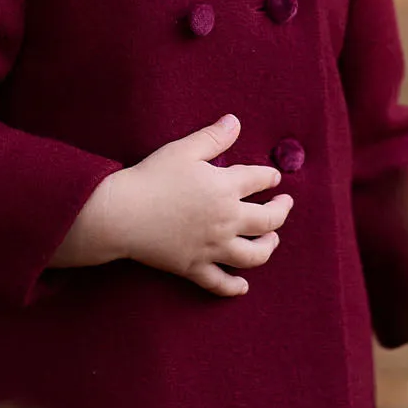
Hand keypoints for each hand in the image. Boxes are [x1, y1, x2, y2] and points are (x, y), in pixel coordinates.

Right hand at [107, 113, 292, 295]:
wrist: (121, 214)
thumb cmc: (151, 177)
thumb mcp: (183, 150)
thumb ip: (213, 137)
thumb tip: (235, 121)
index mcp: (225, 188)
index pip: (259, 180)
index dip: (270, 177)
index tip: (274, 177)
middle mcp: (226, 220)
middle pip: (267, 220)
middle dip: (281, 211)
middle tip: (285, 205)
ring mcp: (212, 248)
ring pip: (253, 256)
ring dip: (268, 247)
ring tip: (272, 240)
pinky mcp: (194, 267)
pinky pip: (220, 283)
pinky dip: (234, 287)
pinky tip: (242, 286)